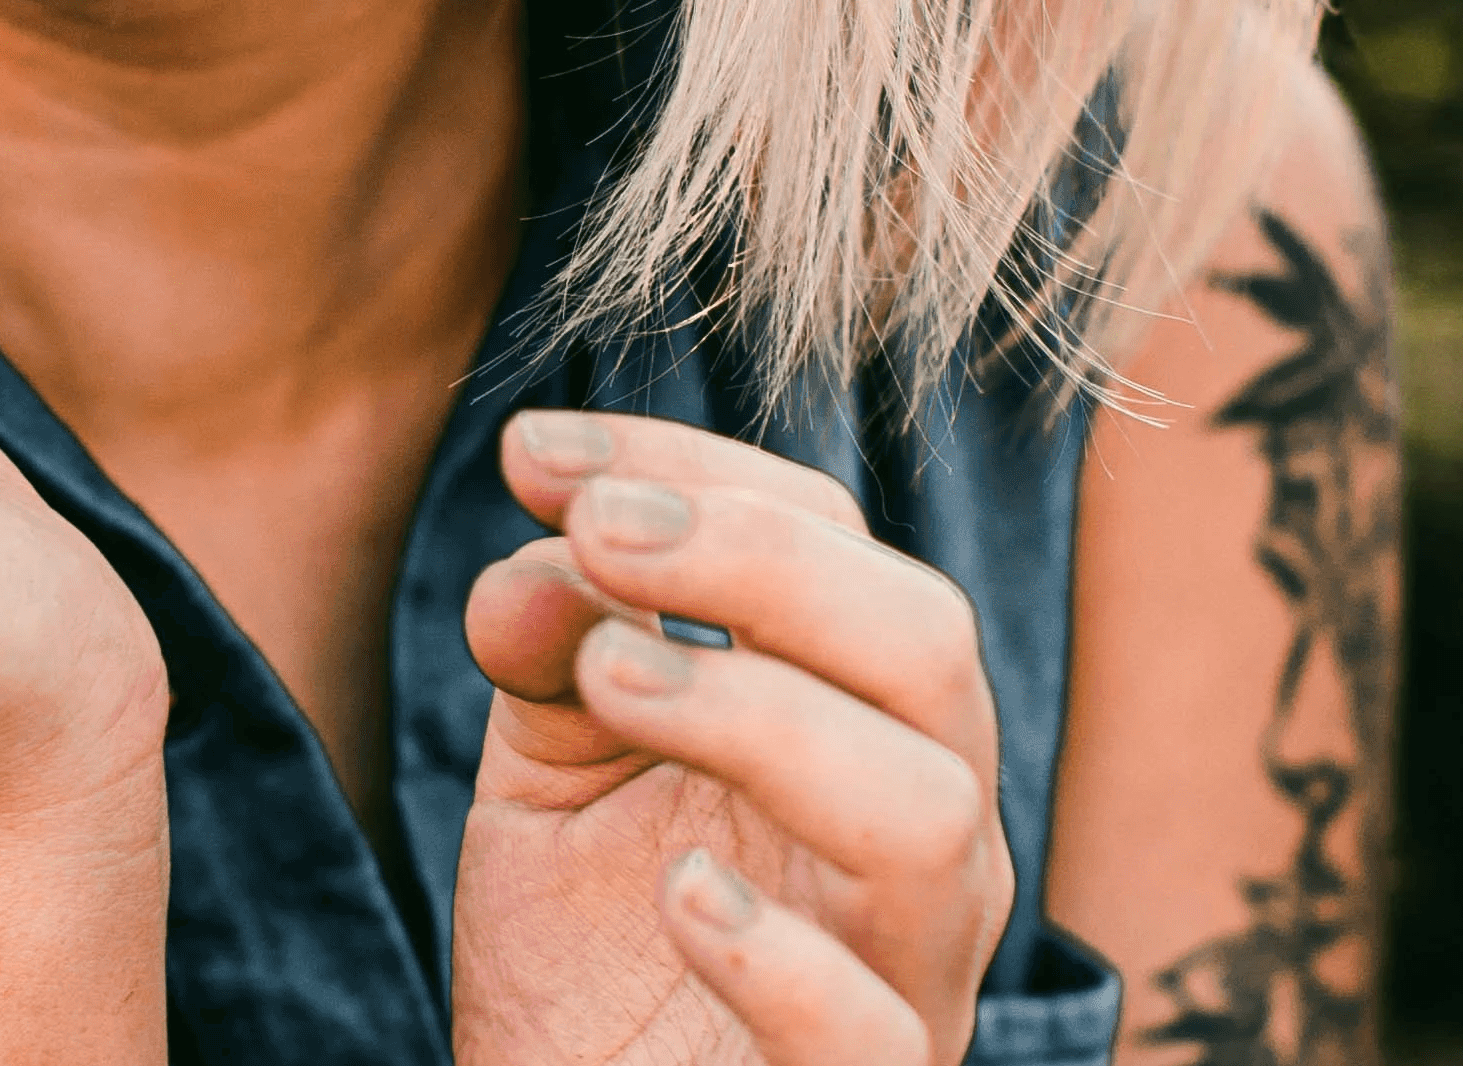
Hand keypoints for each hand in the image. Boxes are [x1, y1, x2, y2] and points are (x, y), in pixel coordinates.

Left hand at [451, 413, 1012, 1065]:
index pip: (834, 540)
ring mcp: (907, 973)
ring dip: (764, 711)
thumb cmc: (591, 960)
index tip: (535, 455)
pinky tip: (680, 894)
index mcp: (861, 722)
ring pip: (928, 810)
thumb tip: (535, 557)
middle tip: (596, 531)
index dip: (691, 470)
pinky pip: (875, 1037)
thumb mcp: (550, 780)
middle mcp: (920, 834)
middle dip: (758, 557)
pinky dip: (788, 958)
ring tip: (610, 678)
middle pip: (924, 644)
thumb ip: (549, 657)